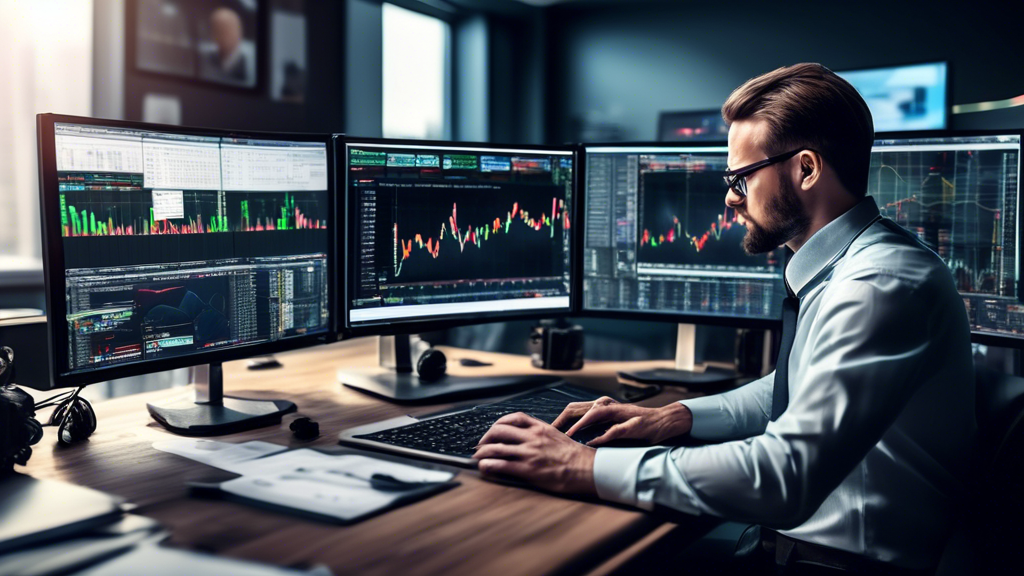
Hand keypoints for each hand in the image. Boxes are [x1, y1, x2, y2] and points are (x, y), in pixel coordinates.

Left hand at [473, 412, 596, 494]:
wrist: (587, 469)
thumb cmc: (574, 456)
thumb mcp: (557, 436)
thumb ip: (540, 434)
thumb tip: (527, 437)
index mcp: (540, 428)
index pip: (513, 418)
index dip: (498, 423)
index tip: (493, 431)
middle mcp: (532, 437)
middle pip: (499, 430)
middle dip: (485, 438)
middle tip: (481, 446)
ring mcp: (529, 453)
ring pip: (496, 447)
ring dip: (482, 452)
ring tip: (477, 458)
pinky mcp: (528, 469)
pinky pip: (501, 464)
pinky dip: (488, 465)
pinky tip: (485, 467)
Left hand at [552, 396, 692, 446]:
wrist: (663, 421)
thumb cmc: (635, 426)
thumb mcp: (610, 425)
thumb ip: (593, 428)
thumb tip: (569, 439)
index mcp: (600, 406)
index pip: (571, 409)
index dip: (557, 420)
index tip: (545, 434)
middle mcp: (606, 406)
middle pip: (576, 408)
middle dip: (561, 422)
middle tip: (548, 435)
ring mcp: (619, 413)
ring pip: (593, 414)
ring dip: (578, 426)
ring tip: (566, 436)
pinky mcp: (632, 422)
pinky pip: (615, 429)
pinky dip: (602, 436)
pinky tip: (592, 442)